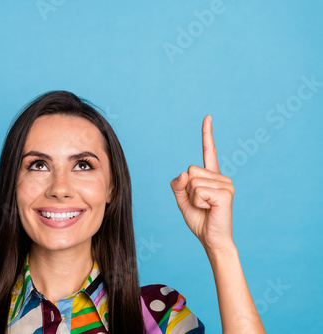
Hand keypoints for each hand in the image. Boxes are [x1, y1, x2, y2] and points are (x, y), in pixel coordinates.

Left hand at [170, 115, 234, 252]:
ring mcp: (225, 184)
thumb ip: (178, 185)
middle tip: (200, 204)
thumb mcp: (182, 200)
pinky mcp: (225, 193)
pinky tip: (210, 209)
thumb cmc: (200, 220)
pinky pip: (198, 191)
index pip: (209, 151)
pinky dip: (197, 202)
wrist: (212, 240)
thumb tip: (183, 173)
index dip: (207, 134)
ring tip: (206, 207)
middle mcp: (221, 177)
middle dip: (187, 189)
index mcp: (211, 176)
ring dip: (192, 198)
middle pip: (190, 170)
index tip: (207, 116)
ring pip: (192, 181)